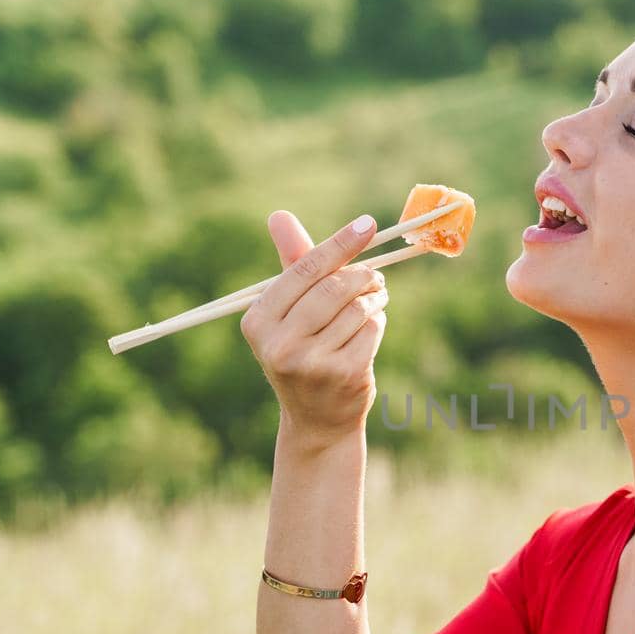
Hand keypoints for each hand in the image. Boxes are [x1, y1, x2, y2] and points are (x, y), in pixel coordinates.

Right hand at [241, 210, 388, 447]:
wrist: (316, 419)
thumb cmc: (302, 350)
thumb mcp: (289, 311)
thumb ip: (292, 263)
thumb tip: (278, 214)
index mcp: (257, 321)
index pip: (303, 271)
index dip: (339, 245)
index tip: (368, 224)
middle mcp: (278, 344)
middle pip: (333, 288)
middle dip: (362, 276)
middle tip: (375, 275)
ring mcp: (311, 363)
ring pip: (357, 308)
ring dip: (373, 298)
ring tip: (375, 298)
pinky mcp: (343, 375)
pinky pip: (371, 330)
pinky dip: (377, 322)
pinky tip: (370, 328)